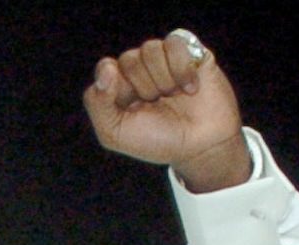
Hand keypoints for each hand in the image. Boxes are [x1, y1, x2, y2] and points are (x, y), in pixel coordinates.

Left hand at [82, 32, 245, 185]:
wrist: (201, 146)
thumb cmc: (158, 141)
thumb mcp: (114, 133)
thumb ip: (97, 103)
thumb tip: (107, 67)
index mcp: (119, 86)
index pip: (106, 68)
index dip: (118, 86)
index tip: (132, 105)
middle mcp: (141, 69)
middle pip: (129, 59)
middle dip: (144, 87)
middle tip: (158, 104)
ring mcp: (165, 60)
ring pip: (151, 48)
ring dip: (163, 80)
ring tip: (175, 96)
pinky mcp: (191, 52)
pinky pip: (175, 42)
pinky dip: (181, 69)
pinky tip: (190, 89)